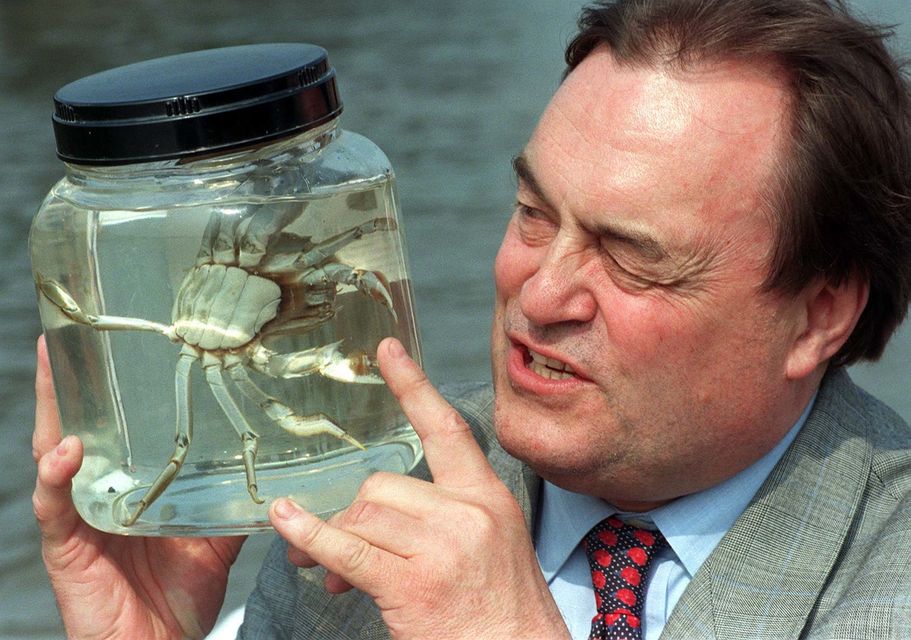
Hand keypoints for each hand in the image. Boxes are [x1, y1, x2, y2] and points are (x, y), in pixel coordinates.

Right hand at [32, 336, 245, 639]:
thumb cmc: (176, 599)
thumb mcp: (211, 543)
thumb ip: (225, 506)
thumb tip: (265, 475)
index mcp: (127, 490)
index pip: (113, 432)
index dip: (107, 394)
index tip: (111, 348)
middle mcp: (98, 496)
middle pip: (78, 431)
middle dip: (69, 387)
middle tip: (65, 340)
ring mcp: (79, 519)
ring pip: (56, 457)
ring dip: (54, 414)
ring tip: (56, 370)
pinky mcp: (68, 548)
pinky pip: (57, 507)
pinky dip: (58, 478)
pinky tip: (66, 452)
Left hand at [269, 337, 569, 639]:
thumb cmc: (503, 616)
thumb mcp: (489, 549)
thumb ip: (438, 519)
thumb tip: (366, 519)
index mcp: (488, 498)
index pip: (447, 429)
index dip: (414, 386)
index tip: (387, 350)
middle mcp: (468, 513)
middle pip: (382, 485)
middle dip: (351, 513)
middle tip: (330, 543)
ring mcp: (443, 546)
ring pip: (362, 515)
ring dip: (333, 539)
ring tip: (325, 569)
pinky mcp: (413, 583)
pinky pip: (348, 548)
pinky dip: (311, 536)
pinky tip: (288, 525)